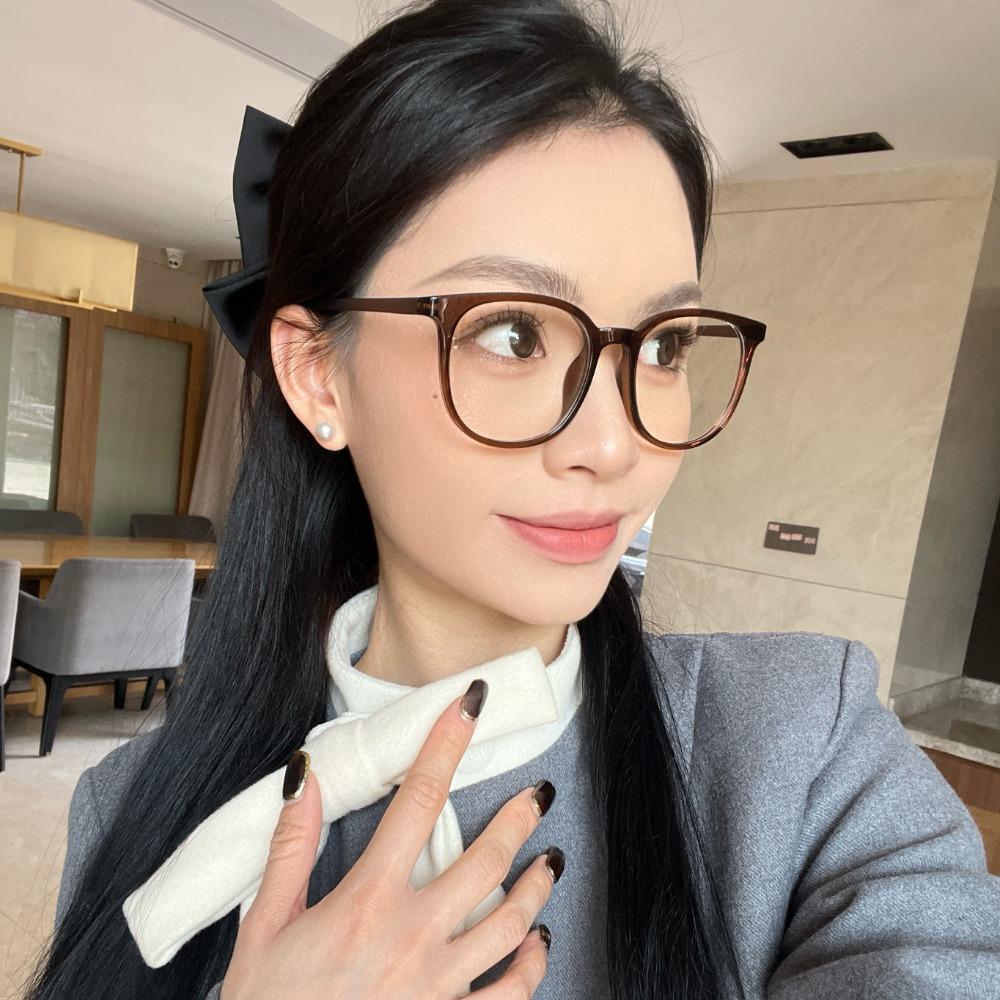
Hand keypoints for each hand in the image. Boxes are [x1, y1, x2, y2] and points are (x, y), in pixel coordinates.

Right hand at [220, 678, 559, 998]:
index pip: (419, 800)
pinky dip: (532, 963)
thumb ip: (290, 848)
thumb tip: (305, 778)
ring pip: (511, 922)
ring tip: (549, 859)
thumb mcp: (264, 925)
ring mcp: (438, 985)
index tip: (470, 704)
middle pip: (487, 860)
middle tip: (538, 795)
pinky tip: (538, 941)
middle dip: (519, 819)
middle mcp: (413, 936)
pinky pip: (511, 994)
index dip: (447, 743)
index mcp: (368, 901)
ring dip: (537, 885)